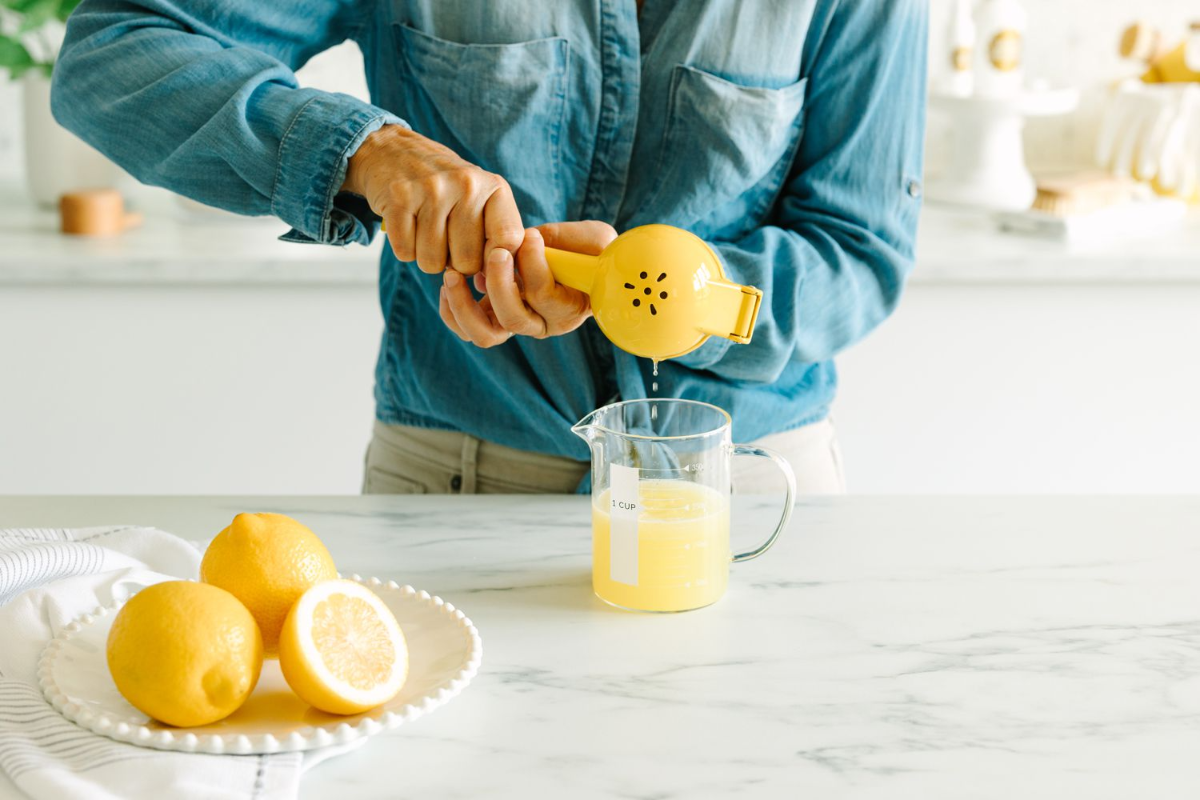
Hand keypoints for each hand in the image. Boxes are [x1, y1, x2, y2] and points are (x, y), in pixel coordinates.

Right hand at [342, 125, 523, 273]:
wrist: (394, 151)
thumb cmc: (445, 188)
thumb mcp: (480, 199)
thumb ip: (495, 237)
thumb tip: (490, 284)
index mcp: (494, 187)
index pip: (508, 243)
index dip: (494, 263)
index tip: (482, 259)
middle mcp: (466, 184)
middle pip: (468, 263)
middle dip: (455, 263)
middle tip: (446, 238)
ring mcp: (431, 189)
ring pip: (433, 263)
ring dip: (427, 257)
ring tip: (426, 230)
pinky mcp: (399, 198)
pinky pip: (405, 253)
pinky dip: (405, 249)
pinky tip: (407, 225)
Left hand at [439, 220, 616, 346]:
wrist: (575, 256)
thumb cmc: (587, 246)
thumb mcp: (588, 238)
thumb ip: (565, 242)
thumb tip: (525, 242)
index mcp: (568, 310)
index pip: (544, 296)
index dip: (534, 265)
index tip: (529, 235)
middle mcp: (541, 324)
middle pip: (513, 318)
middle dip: (499, 283)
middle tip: (495, 252)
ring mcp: (514, 324)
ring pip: (485, 334)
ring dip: (464, 305)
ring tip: (454, 273)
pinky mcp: (492, 317)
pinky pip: (466, 328)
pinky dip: (452, 309)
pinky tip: (451, 278)